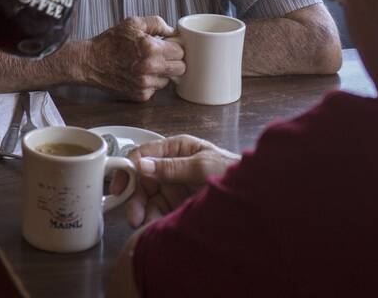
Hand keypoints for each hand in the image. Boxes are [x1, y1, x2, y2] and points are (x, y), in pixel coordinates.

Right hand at [77, 16, 183, 99]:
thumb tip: (173, 31)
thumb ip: (156, 23)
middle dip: (173, 61)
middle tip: (160, 55)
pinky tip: (138, 74)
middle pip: (181, 69)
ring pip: (169, 80)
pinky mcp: (140, 95)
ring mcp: (146, 84)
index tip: (167, 45)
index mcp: (151, 48)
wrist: (91, 62)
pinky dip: (150, 82)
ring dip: (162, 73)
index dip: (174, 47)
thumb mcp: (132, 23)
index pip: (181, 51)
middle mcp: (150, 68)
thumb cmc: (110, 42)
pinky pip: (156, 89)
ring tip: (146, 64)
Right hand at [115, 135, 240, 227]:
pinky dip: (154, 220)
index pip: (144, 154)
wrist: (258, 197)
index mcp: (177, 148)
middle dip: (136, 196)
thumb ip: (171, 167)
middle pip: (143, 179)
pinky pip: (160, 212)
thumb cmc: (234, 173)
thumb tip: (141, 165)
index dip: (128, 168)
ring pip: (149, 198)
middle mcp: (172, 166)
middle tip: (133, 214)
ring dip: (143, 211)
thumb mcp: (202, 166)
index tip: (119, 184)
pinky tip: (154, 228)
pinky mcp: (179, 205)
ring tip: (144, 225)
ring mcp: (175, 186)